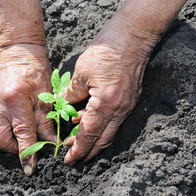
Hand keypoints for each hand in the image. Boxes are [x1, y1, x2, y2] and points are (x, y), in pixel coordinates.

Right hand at [0, 44, 54, 174]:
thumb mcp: (46, 96)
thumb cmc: (36, 71)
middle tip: (26, 144)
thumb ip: (45, 121)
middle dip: (12, 148)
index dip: (26, 153)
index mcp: (15, 99)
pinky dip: (4, 127)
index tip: (30, 168)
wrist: (19, 52)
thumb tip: (49, 143)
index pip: (21, 133)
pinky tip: (14, 120)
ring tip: (22, 131)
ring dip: (8, 138)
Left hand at [64, 43, 148, 164]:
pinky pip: (113, 121)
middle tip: (72, 158)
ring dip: (93, 140)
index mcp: (106, 103)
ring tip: (75, 140)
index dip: (78, 149)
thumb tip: (63, 106)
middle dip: (87, 152)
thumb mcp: (82, 72)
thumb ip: (71, 93)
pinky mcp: (129, 100)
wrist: (132, 36)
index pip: (90, 135)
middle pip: (102, 140)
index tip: (68, 160)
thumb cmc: (106, 51)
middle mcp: (120, 109)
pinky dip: (100, 126)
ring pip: (109, 132)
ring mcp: (127, 106)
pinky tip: (86, 121)